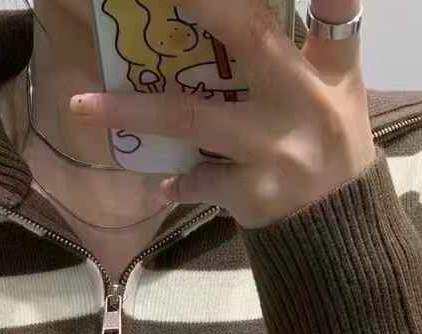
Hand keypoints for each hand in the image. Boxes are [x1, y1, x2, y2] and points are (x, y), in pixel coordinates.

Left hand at [69, 0, 376, 228]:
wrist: (339, 225)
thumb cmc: (331, 140)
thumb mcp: (337, 82)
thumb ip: (316, 34)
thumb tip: (268, 2)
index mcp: (327, 67)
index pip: (330, 9)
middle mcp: (305, 100)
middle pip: (247, 35)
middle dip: (202, 5)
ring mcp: (276, 149)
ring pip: (191, 118)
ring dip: (132, 112)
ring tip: (82, 106)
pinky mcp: (254, 193)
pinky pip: (198, 180)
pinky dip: (178, 182)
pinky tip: (165, 186)